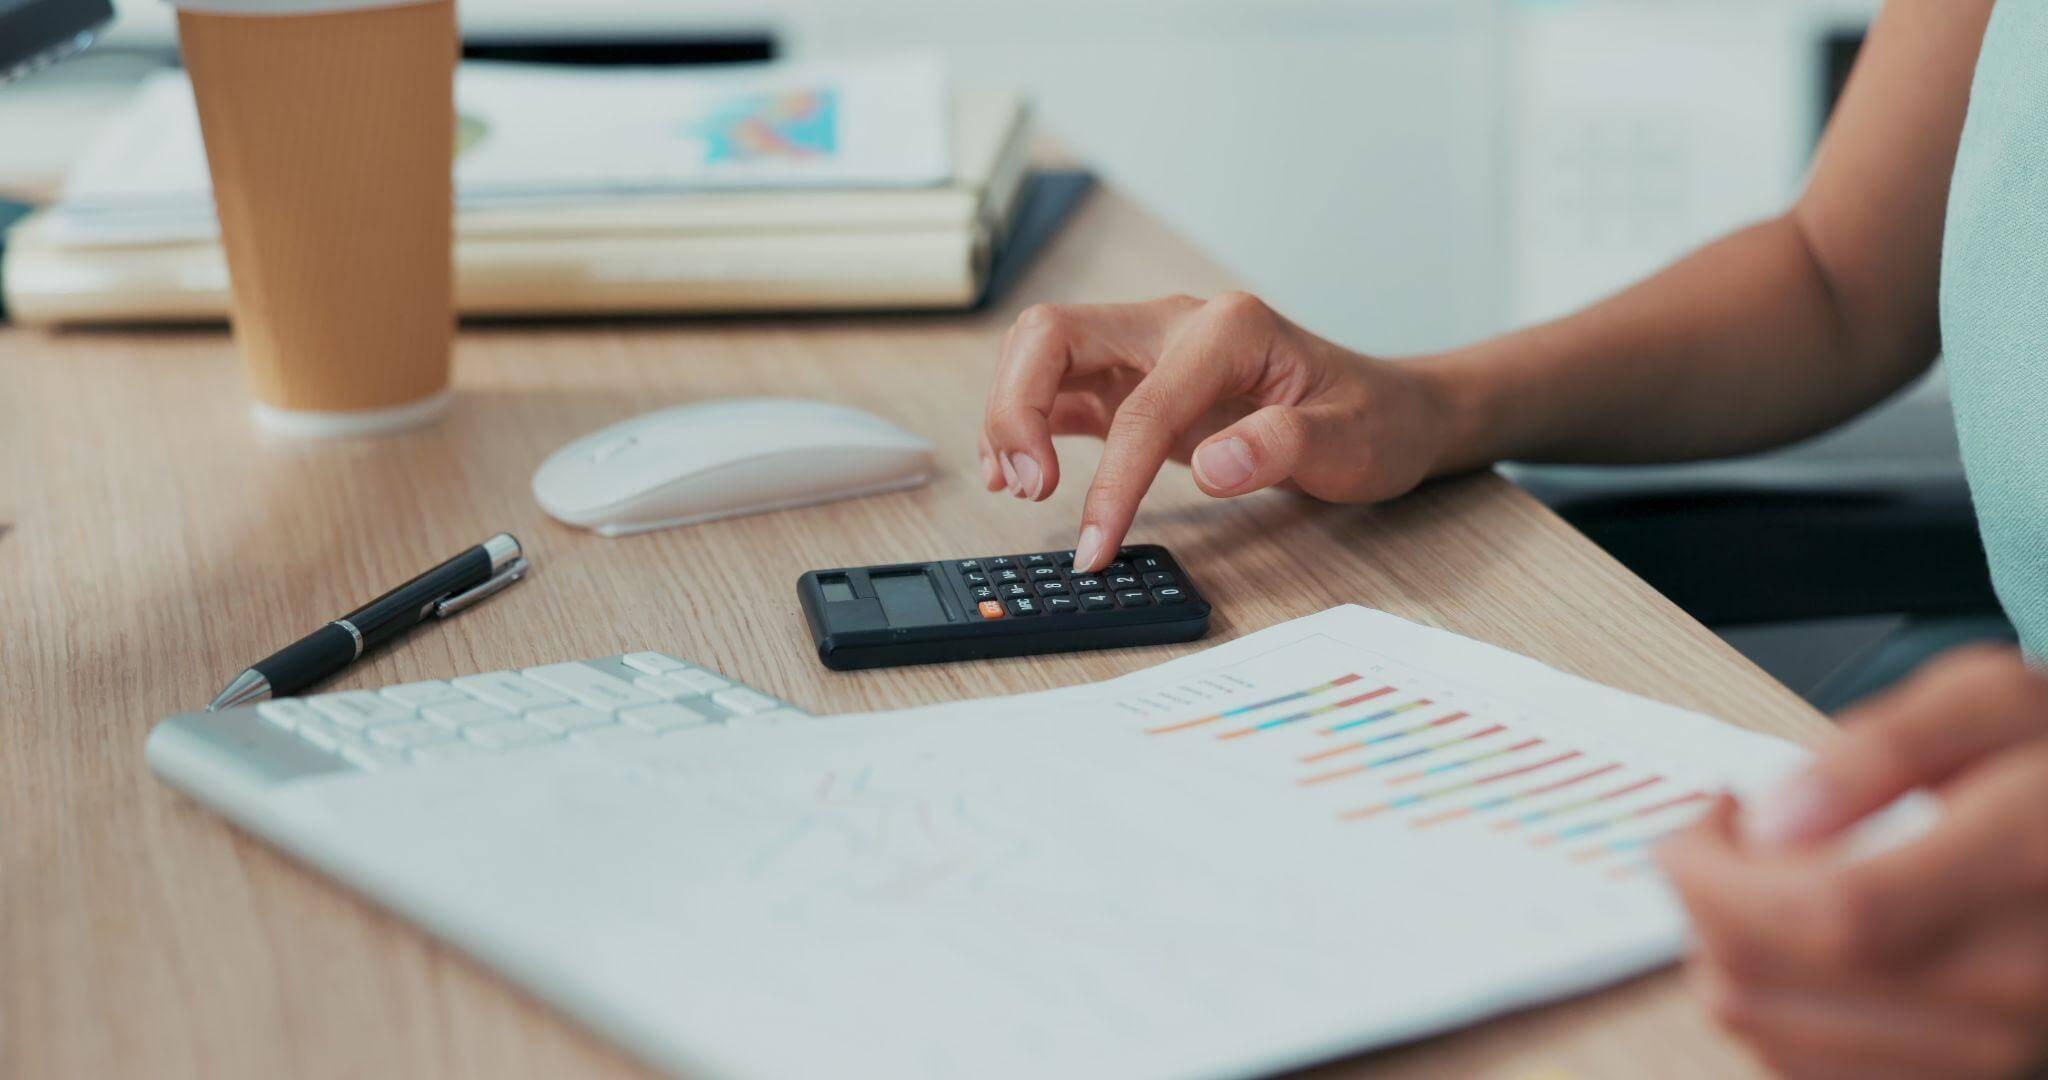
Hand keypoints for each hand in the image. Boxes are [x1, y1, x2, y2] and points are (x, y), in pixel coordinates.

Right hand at [979, 294, 1460, 571]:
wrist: (1387, 409)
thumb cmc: (1371, 421)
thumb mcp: (1350, 441)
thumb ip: (1285, 445)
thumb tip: (1217, 463)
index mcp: (1228, 330)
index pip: (1142, 403)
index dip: (1111, 480)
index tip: (1096, 546)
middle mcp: (1174, 326)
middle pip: (1052, 336)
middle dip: (1017, 409)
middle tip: (1029, 491)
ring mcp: (1146, 350)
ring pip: (1039, 354)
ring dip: (1010, 414)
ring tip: (1017, 487)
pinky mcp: (1131, 382)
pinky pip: (1055, 389)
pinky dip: (1022, 425)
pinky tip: (1016, 474)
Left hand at [1658, 647, 2047, 1079]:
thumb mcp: (1992, 702)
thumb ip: (1884, 747)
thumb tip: (1776, 819)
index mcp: (2023, 862)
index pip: (1828, 908)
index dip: (1727, 866)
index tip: (1713, 816)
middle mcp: (2013, 974)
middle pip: (1775, 979)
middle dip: (1705, 900)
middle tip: (1720, 842)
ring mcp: (1993, 1041)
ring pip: (1771, 1032)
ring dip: (1726, 953)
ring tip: (1759, 884)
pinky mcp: (1966, 1074)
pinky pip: (1807, 1066)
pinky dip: (1768, 1004)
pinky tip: (1790, 942)